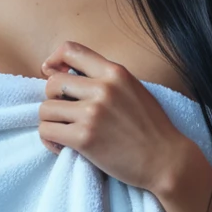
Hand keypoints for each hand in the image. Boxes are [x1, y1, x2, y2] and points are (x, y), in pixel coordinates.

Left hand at [38, 41, 189, 196]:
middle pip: (52, 82)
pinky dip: (50, 141)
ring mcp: (92, 113)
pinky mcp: (85, 138)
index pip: (70, 51)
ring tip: (64, 132)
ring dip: (51, 122)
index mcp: (115, 72)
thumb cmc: (150, 128)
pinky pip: (47, 132)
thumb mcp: (133, 89)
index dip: (54, 61)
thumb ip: (105, 80)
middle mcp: (103, 88)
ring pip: (45, 109)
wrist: (166, 161)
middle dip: (53, 98)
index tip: (53, 75)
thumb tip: (66, 75)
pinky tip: (64, 146)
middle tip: (65, 113)